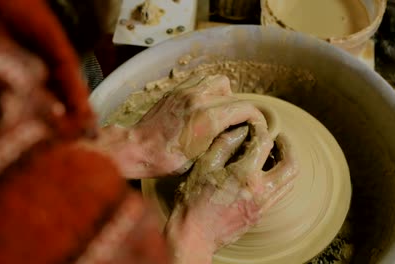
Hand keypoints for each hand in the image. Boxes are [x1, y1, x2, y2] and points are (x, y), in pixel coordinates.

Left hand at [132, 74, 275, 177]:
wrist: (137, 148)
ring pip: (219, 82)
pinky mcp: (176, 91)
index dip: (256, 118)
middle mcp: (199, 100)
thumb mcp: (201, 157)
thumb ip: (223, 140)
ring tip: (220, 112)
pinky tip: (204, 106)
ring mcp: (186, 92)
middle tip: (238, 123)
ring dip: (225, 95)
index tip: (257, 127)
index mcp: (208, 119)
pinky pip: (201, 81)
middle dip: (241, 110)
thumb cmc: (166, 160)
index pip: (245, 109)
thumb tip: (239, 133)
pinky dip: (208, 90)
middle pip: (235, 96)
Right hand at [165, 121, 297, 263]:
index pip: (265, 143)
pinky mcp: (260, 215)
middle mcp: (260, 191)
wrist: (194, 235)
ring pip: (289, 182)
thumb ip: (224, 144)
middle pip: (291, 165)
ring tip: (273, 154)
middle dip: (289, 147)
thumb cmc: (193, 200)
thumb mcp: (204, 166)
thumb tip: (240, 129)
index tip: (255, 125)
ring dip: (286, 163)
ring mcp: (263, 206)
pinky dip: (277, 178)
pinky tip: (263, 172)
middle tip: (279, 138)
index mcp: (245, 176)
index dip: (261, 129)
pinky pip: (278, 193)